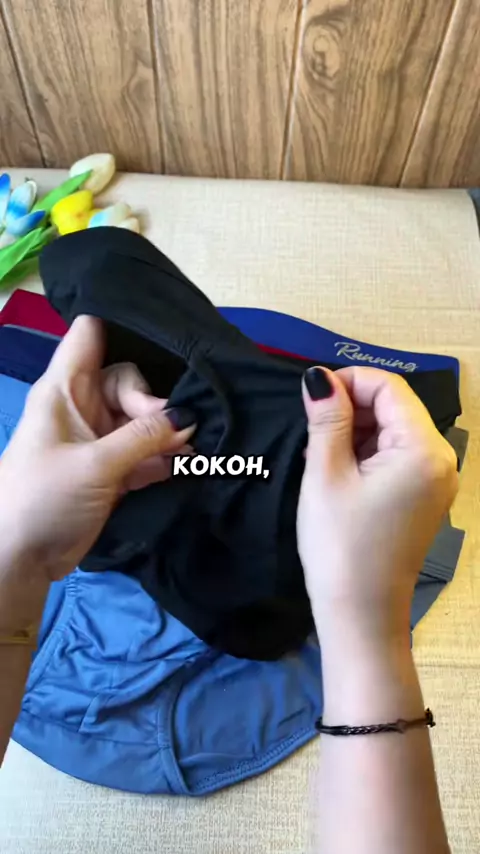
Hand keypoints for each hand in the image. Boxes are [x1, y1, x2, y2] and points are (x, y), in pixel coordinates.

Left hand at [0, 315, 195, 582]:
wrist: (21, 560)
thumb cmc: (43, 499)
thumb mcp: (96, 464)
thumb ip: (145, 438)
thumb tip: (189, 416)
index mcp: (64, 390)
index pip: (90, 334)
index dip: (122, 325)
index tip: (165, 337)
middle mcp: (82, 407)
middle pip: (128, 380)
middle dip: (153, 402)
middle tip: (171, 430)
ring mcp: (97, 438)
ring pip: (140, 418)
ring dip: (164, 432)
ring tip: (188, 448)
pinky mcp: (111, 469)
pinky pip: (144, 451)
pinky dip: (162, 457)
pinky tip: (183, 465)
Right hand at [297, 366, 457, 640]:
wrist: (360, 613)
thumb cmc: (340, 544)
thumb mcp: (326, 474)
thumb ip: (327, 419)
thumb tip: (319, 377)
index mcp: (423, 450)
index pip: (390, 388)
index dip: (349, 381)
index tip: (311, 396)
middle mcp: (441, 460)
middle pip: (395, 407)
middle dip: (352, 408)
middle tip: (311, 431)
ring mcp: (436, 480)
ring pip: (394, 431)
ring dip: (355, 431)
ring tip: (318, 455)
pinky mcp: (424, 497)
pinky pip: (397, 456)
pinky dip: (366, 453)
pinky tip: (336, 471)